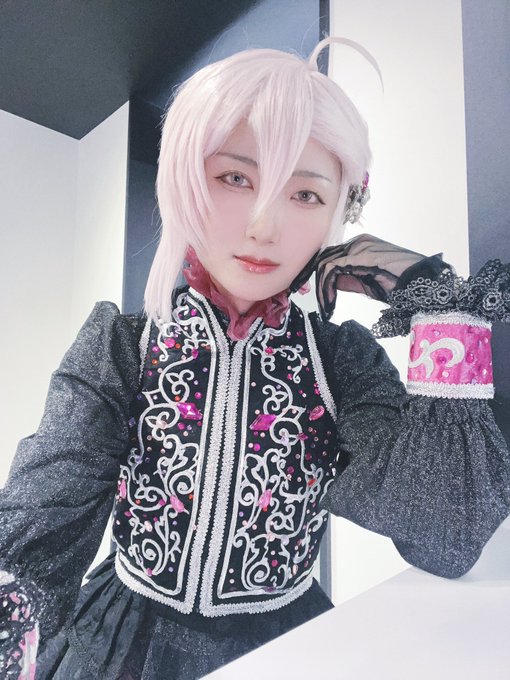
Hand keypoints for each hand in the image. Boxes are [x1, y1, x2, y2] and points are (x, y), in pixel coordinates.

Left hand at [290, 233, 448, 320]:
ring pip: (324, 264)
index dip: (319, 277)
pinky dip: (326, 288)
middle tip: (318, 305)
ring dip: (321, 289)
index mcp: (361, 246)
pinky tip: (330, 304)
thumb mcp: (367, 283)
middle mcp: (358, 242)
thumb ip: (348, 280)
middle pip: (323, 258)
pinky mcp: (358, 256)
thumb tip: (330, 283)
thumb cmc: (402, 286)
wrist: (424, 284)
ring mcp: (358, 247)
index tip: (316, 298)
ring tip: (326, 308)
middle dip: (315, 283)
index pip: (330, 257)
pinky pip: (330, 269)